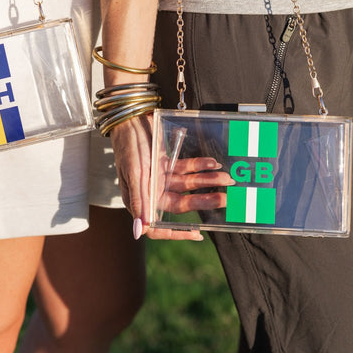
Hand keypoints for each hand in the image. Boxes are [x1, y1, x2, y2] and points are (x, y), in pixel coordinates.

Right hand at [109, 115, 232, 239]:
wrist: (129, 119)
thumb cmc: (127, 148)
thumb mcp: (133, 174)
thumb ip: (139, 201)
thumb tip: (140, 232)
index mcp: (140, 200)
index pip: (157, 226)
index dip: (176, 233)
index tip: (198, 233)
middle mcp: (151, 192)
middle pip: (180, 203)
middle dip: (203, 201)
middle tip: (225, 198)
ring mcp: (160, 177)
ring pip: (188, 184)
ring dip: (206, 181)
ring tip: (225, 177)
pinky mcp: (166, 163)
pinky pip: (186, 168)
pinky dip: (199, 165)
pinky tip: (213, 163)